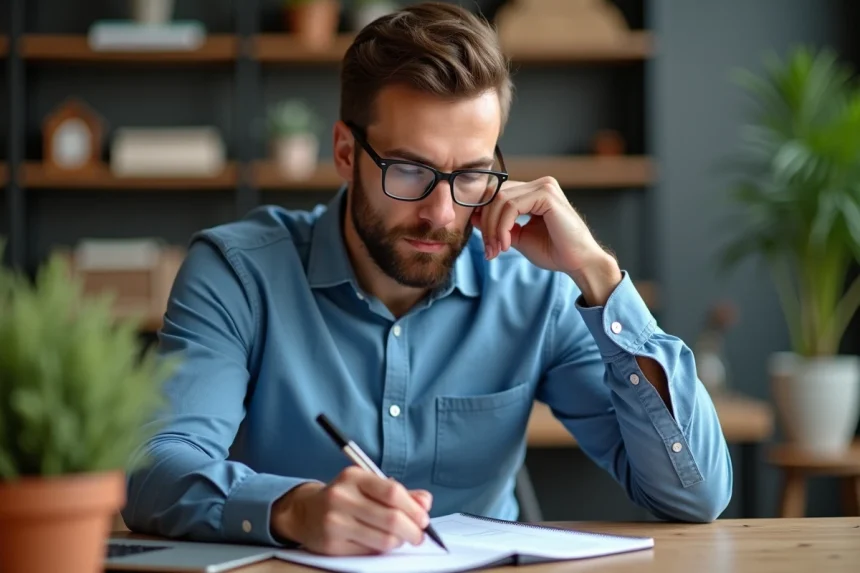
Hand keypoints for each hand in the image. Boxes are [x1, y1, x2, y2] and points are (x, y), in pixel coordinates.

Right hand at [271, 467, 431, 555]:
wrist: (305, 512)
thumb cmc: (345, 497)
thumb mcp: (368, 485)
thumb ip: (399, 493)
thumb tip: (425, 502)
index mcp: (353, 477)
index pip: (392, 492)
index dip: (413, 508)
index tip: (424, 519)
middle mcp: (341, 497)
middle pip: (391, 518)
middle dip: (412, 530)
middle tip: (419, 535)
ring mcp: (335, 522)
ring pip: (383, 540)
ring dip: (399, 542)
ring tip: (400, 538)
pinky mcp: (331, 545)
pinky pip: (369, 552)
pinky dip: (381, 550)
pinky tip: (380, 543)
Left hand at [472, 176, 621, 304]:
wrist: (578, 263)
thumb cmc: (554, 251)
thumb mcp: (518, 237)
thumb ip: (499, 225)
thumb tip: (474, 217)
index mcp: (534, 191)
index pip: (497, 194)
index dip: (484, 216)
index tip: (486, 243)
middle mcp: (540, 184)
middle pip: (495, 194)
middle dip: (486, 224)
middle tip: (489, 249)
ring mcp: (544, 186)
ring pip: (500, 200)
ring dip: (493, 228)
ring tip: (497, 249)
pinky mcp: (547, 195)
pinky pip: (511, 207)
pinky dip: (503, 226)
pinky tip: (507, 244)